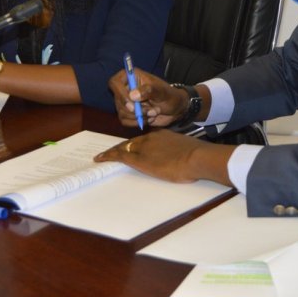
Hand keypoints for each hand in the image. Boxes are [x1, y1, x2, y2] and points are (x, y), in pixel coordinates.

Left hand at [94, 129, 233, 185]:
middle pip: (132, 142)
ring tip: (102, 156)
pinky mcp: (140, 159)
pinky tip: (100, 159)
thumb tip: (182, 161)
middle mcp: (151, 137)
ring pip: (124, 147)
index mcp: (163, 135)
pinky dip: (108, 156)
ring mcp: (145, 147)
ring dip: (113, 152)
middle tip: (111, 152)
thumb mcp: (187, 152)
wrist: (197, 157)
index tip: (129, 147)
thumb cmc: (198, 158)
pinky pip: (120, 155)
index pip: (144, 139)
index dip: (135, 144)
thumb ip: (180, 155)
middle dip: (121, 147)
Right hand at [108, 68, 189, 127]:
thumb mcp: (161, 91)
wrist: (174, 108)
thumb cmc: (168, 95)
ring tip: (154, 113)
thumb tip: (132, 96)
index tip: (132, 104)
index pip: (114, 83)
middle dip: (135, 110)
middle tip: (151, 111)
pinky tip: (149, 119)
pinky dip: (138, 122)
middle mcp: (125, 88)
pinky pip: (125, 121)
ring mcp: (125, 102)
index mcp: (131, 76)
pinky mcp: (127, 113)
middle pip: (118, 101)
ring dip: (139, 116)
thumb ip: (149, 90)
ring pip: (122, 113)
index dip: (120, 94)